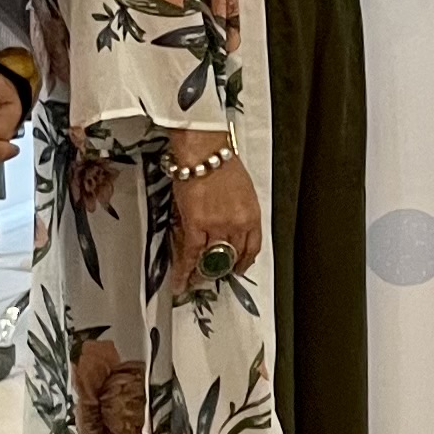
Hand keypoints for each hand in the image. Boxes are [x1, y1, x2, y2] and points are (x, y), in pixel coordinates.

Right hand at [167, 130, 262, 280]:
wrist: (204, 151)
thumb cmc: (222, 164)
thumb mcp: (243, 191)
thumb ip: (239, 212)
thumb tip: (229, 229)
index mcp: (252, 215)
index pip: (252, 248)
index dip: (244, 262)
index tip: (238, 269)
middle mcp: (238, 225)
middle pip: (232, 256)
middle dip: (223, 268)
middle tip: (215, 276)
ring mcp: (218, 226)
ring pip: (211, 258)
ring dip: (203, 273)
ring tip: (196, 281)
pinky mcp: (196, 225)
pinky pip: (191, 254)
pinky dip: (185, 271)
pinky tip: (181, 281)